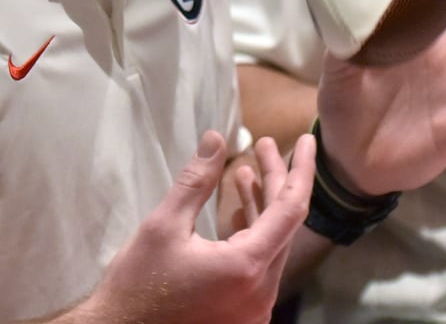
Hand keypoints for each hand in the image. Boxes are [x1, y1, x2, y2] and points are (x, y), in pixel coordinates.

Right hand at [64, 131, 315, 323]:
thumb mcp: (164, 226)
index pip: (291, 209)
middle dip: (275, 181)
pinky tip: (237, 212)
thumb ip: (197, 182)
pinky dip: (252, 235)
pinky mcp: (242, 314)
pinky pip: (259, 267)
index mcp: (247, 267)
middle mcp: (261, 292)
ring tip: (245, 172)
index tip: (306, 140)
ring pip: (271, 246)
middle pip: (282, 225)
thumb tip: (217, 139)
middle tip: (263, 145)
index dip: (300, 169)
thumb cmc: (139, 284)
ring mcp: (254, 308)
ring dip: (261, 207)